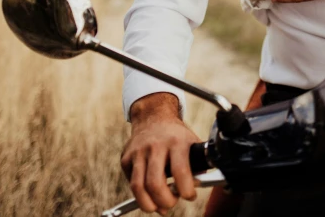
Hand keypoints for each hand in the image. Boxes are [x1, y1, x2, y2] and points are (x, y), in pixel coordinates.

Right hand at [121, 93, 199, 214]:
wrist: (153, 116)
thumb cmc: (176, 135)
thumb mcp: (192, 143)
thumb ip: (198, 164)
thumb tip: (196, 187)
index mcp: (177, 141)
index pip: (180, 171)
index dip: (186, 190)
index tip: (190, 196)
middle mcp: (156, 146)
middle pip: (155, 183)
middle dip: (166, 201)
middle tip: (172, 203)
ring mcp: (138, 152)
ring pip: (138, 186)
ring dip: (149, 204)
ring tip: (159, 207)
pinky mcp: (126, 158)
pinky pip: (131, 183)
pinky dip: (140, 195)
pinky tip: (149, 194)